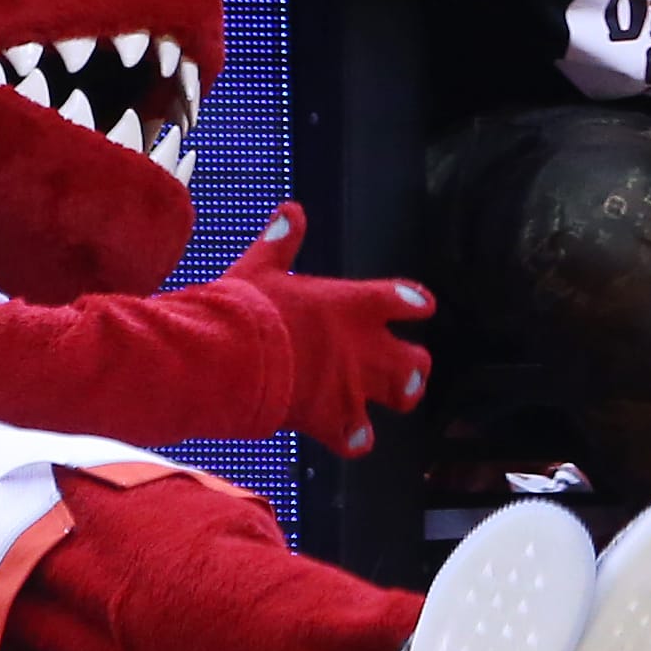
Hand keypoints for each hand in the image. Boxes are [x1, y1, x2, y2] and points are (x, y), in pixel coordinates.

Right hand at [218, 203, 432, 456]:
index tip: (419, 306)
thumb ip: (282, 240)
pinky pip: (359, 440)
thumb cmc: (247, 309)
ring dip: (398, 397)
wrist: (231, 359)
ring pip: (402, 397)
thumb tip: (291, 210)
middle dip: (414, 364)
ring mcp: (354, 386)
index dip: (415, 304)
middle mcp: (365, 346)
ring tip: (390, 399)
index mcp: (354, 304)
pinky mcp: (334, 419)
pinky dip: (355, 439)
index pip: (407, 300)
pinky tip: (348, 437)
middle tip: (404, 366)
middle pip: (416, 359)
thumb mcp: (262, 266)